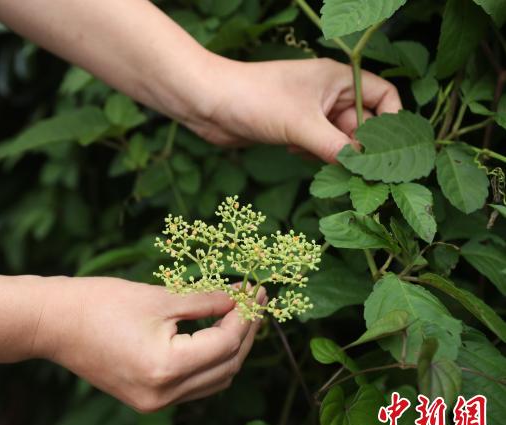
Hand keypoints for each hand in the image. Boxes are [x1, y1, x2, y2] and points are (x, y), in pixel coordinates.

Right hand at [34, 277, 264, 411]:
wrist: (54, 323)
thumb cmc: (100, 303)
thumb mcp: (160, 298)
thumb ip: (206, 301)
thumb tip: (239, 297)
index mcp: (166, 368)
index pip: (225, 343)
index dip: (244, 315)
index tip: (254, 291)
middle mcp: (163, 395)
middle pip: (226, 367)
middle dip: (244, 332)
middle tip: (252, 301)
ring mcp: (154, 402)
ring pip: (213, 380)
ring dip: (230, 350)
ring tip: (238, 316)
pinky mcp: (146, 400)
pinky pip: (192, 386)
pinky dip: (209, 362)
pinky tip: (213, 335)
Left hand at [186, 57, 401, 162]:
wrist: (207, 104)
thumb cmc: (254, 99)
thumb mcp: (301, 125)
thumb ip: (337, 148)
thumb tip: (365, 171)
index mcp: (338, 79)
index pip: (383, 97)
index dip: (390, 123)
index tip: (387, 152)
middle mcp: (328, 94)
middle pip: (362, 124)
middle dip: (358, 148)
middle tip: (354, 172)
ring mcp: (310, 112)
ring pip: (338, 140)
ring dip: (332, 155)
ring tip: (314, 157)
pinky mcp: (293, 129)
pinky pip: (317, 147)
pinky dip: (311, 154)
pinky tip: (292, 151)